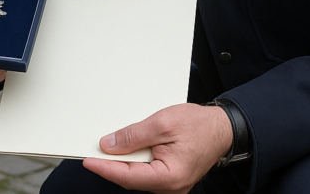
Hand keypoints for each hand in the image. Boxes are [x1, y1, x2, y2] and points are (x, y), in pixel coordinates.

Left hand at [83, 103, 230, 193]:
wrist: (222, 128)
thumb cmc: (199, 125)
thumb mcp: (162, 123)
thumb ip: (134, 136)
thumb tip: (109, 145)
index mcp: (169, 177)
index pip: (128, 177)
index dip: (105, 168)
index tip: (88, 161)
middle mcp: (170, 186)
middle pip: (131, 177)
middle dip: (112, 163)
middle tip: (94, 148)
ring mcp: (170, 184)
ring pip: (137, 174)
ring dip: (124, 159)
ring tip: (112, 143)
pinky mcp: (170, 177)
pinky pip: (146, 170)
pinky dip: (136, 159)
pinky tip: (130, 147)